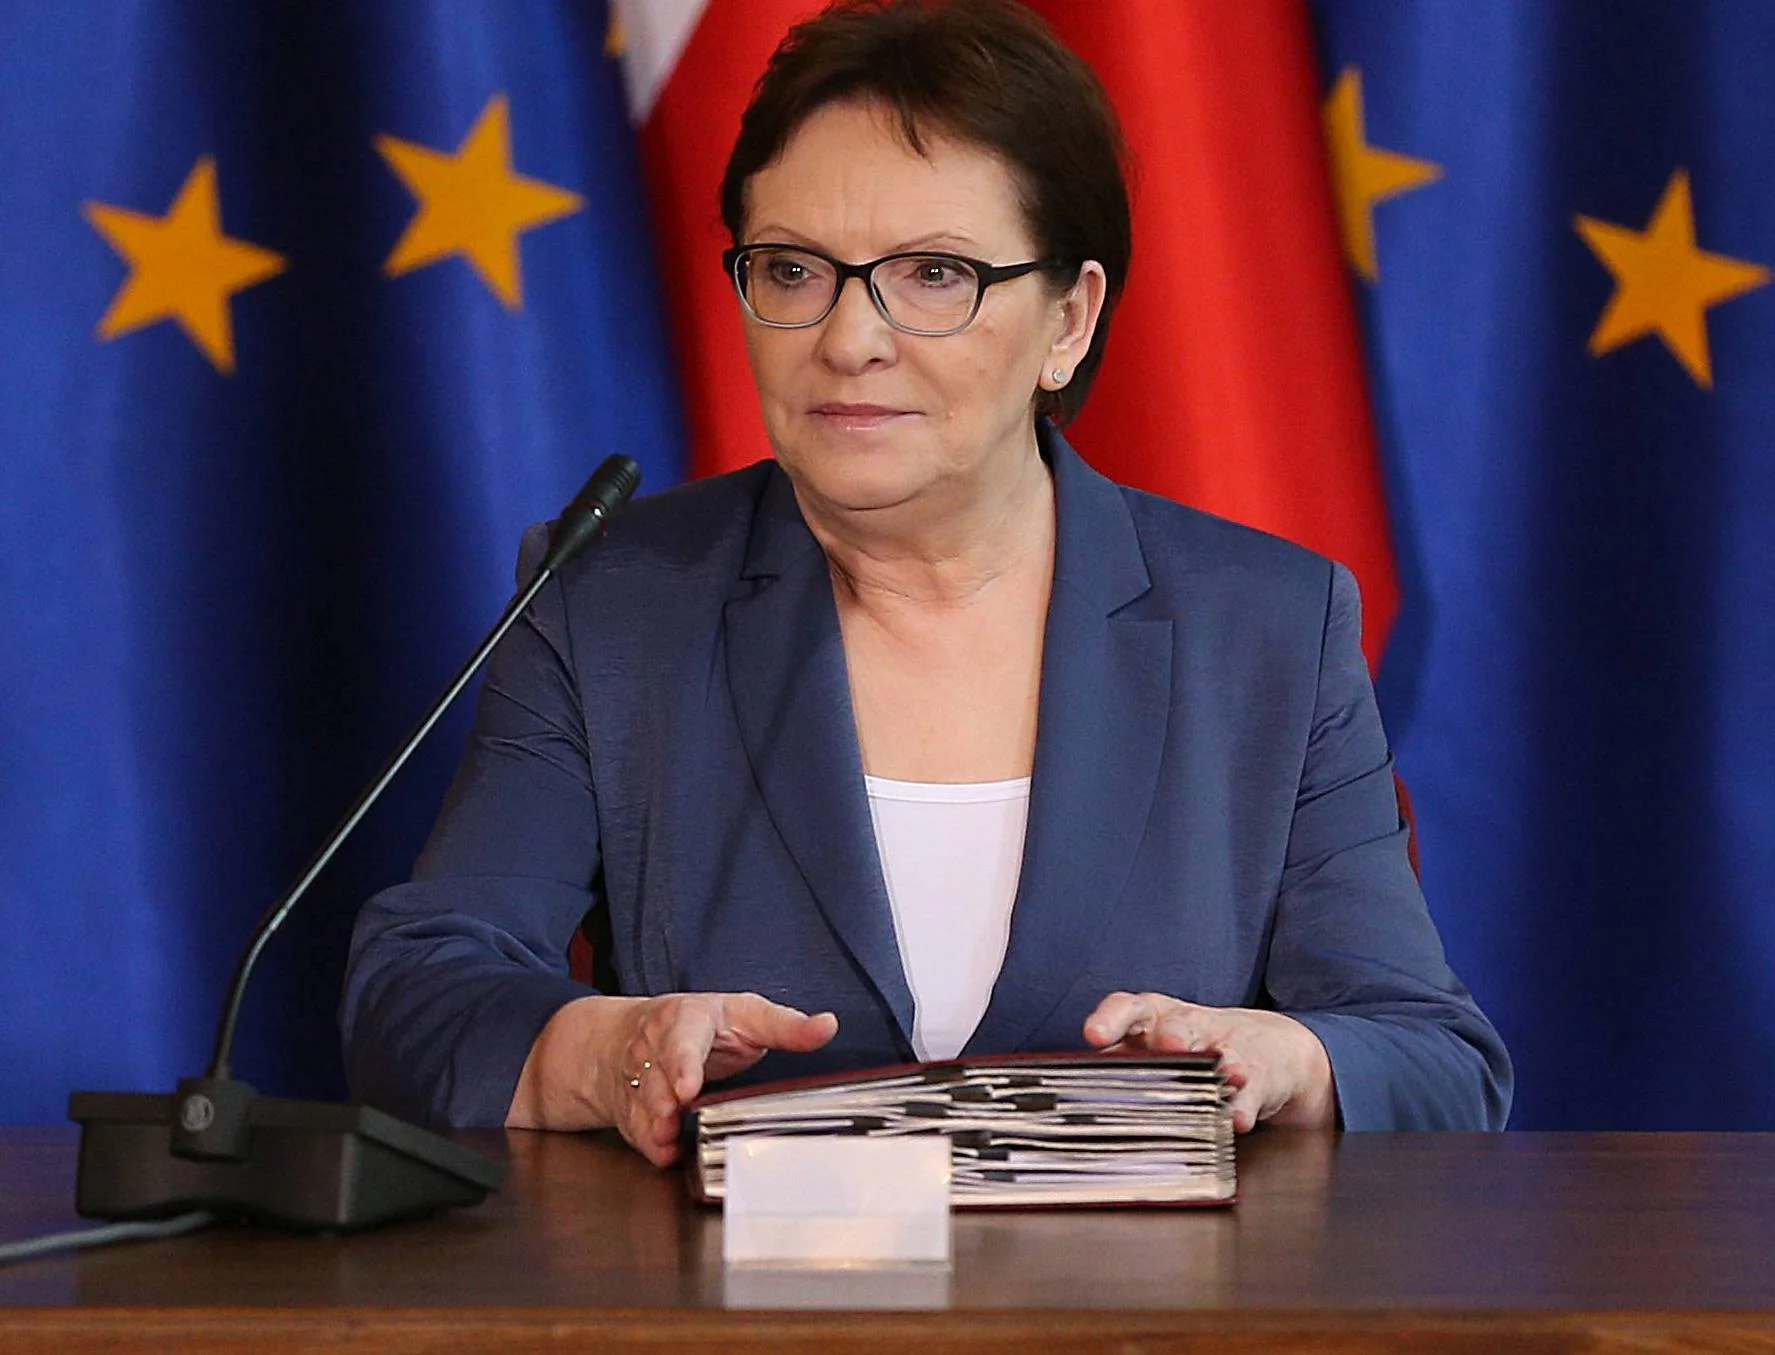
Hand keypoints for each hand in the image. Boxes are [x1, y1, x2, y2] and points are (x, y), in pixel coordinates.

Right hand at [507, 993, 838, 1164]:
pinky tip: (663, 1152)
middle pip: (655, 1073)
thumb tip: (827, 1026)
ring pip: (640, 1101)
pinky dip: (648, 1141)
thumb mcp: (747, 1016)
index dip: (683, 1063)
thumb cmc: (704, 1026)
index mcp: (688, 1018)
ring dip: (653, 1122)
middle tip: (673, 1117)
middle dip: (662, 1098)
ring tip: (666, 1138)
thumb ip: (786, 1026)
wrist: (631, 1034)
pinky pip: (634, 1125)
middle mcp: (656, 1045)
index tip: (688, 1087)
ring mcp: (638, 1076)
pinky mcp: (630, 1104)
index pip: (683, 1038)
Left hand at [1082, 991, 1334, 1131]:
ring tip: (1220, 1073)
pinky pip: (1252, 1089)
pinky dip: (1244, 1104)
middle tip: (1167, 1045)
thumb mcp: (1151, 1052)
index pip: (1126, 1009)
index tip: (1094, 1035)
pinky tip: (1236, 1119)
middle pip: (1177, 1026)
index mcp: (1150, 1019)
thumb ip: (1116, 1069)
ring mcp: (1227, 1048)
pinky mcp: (1260, 1073)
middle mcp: (1186, 1028)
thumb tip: (1063, 1100)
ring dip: (1217, 1063)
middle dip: (1172, 1035)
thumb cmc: (1189, 1053)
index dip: (1110, 1019)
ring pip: (1220, 1052)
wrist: (1267, 1050)